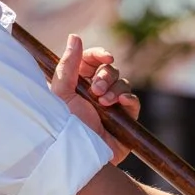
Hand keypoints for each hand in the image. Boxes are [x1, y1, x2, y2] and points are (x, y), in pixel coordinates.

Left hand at [49, 33, 140, 164]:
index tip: (104, 57)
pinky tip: (119, 103)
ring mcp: (110, 106)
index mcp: (76, 85)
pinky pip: (133, 100)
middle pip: (109, 69)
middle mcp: (93, 93)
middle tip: (96, 90)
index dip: (98, 55)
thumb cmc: (65, 128)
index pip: (91, 60)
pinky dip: (128, 98)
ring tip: (103, 103)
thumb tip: (75, 37)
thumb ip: (68, 65)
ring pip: (122, 82)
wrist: (82, 158)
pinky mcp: (124, 119)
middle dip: (105, 76)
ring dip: (114, 88)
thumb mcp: (61, 94)